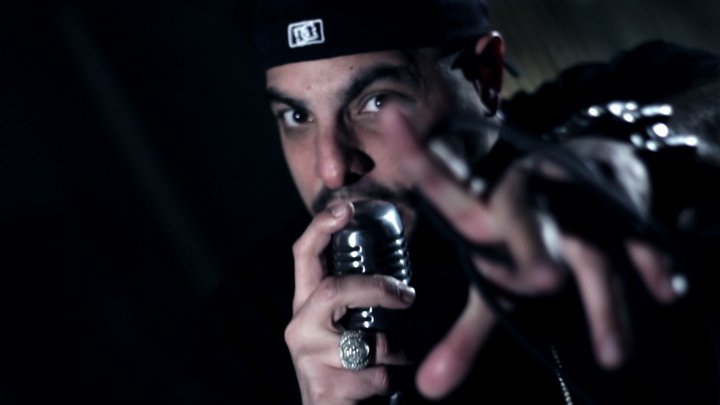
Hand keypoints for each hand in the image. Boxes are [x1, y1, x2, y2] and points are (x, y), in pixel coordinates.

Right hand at [284, 202, 415, 403]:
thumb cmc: (347, 367)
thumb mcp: (348, 326)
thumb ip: (362, 301)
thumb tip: (401, 275)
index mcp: (306, 305)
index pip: (303, 255)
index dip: (321, 227)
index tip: (346, 207)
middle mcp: (299, 327)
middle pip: (334, 290)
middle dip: (377, 288)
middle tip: (408, 296)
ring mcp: (307, 358)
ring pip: (366, 341)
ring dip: (396, 352)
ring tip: (400, 359)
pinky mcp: (322, 389)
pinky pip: (375, 375)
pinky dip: (391, 380)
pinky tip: (384, 386)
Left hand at [382, 110, 678, 398]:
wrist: (594, 173)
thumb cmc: (530, 233)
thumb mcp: (499, 280)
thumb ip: (465, 334)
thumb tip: (427, 393)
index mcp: (486, 203)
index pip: (446, 184)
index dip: (418, 155)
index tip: (393, 117)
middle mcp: (528, 192)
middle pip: (523, 214)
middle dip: (531, 244)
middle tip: (538, 280)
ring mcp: (576, 196)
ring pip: (587, 243)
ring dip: (600, 296)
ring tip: (611, 354)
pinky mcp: (623, 204)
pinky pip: (640, 237)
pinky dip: (653, 263)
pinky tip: (665, 292)